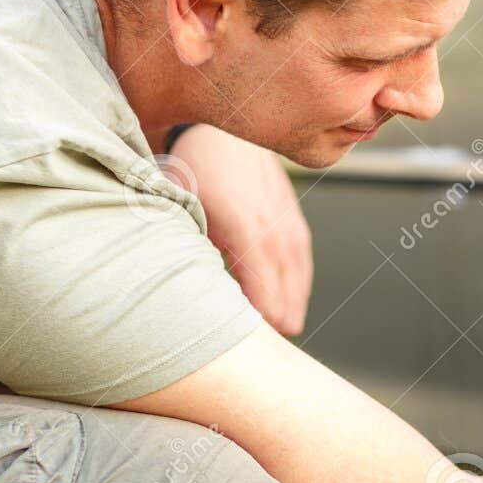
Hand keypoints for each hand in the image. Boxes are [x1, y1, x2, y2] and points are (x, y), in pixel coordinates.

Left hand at [165, 126, 313, 335]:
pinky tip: (288, 306)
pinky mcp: (295, 223)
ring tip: (275, 335)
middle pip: (285, 296)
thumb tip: (187, 290)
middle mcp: (276, 232)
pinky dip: (295, 290)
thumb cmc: (193, 171)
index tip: (244, 349)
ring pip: (298, 283)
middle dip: (273, 325)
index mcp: (247, 232)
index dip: (256, 327)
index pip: (263, 295)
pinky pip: (302, 266)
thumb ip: (187, 251)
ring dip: (288, 310)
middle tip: (256, 350)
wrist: (220, 132)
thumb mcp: (180, 210)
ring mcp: (290, 227)